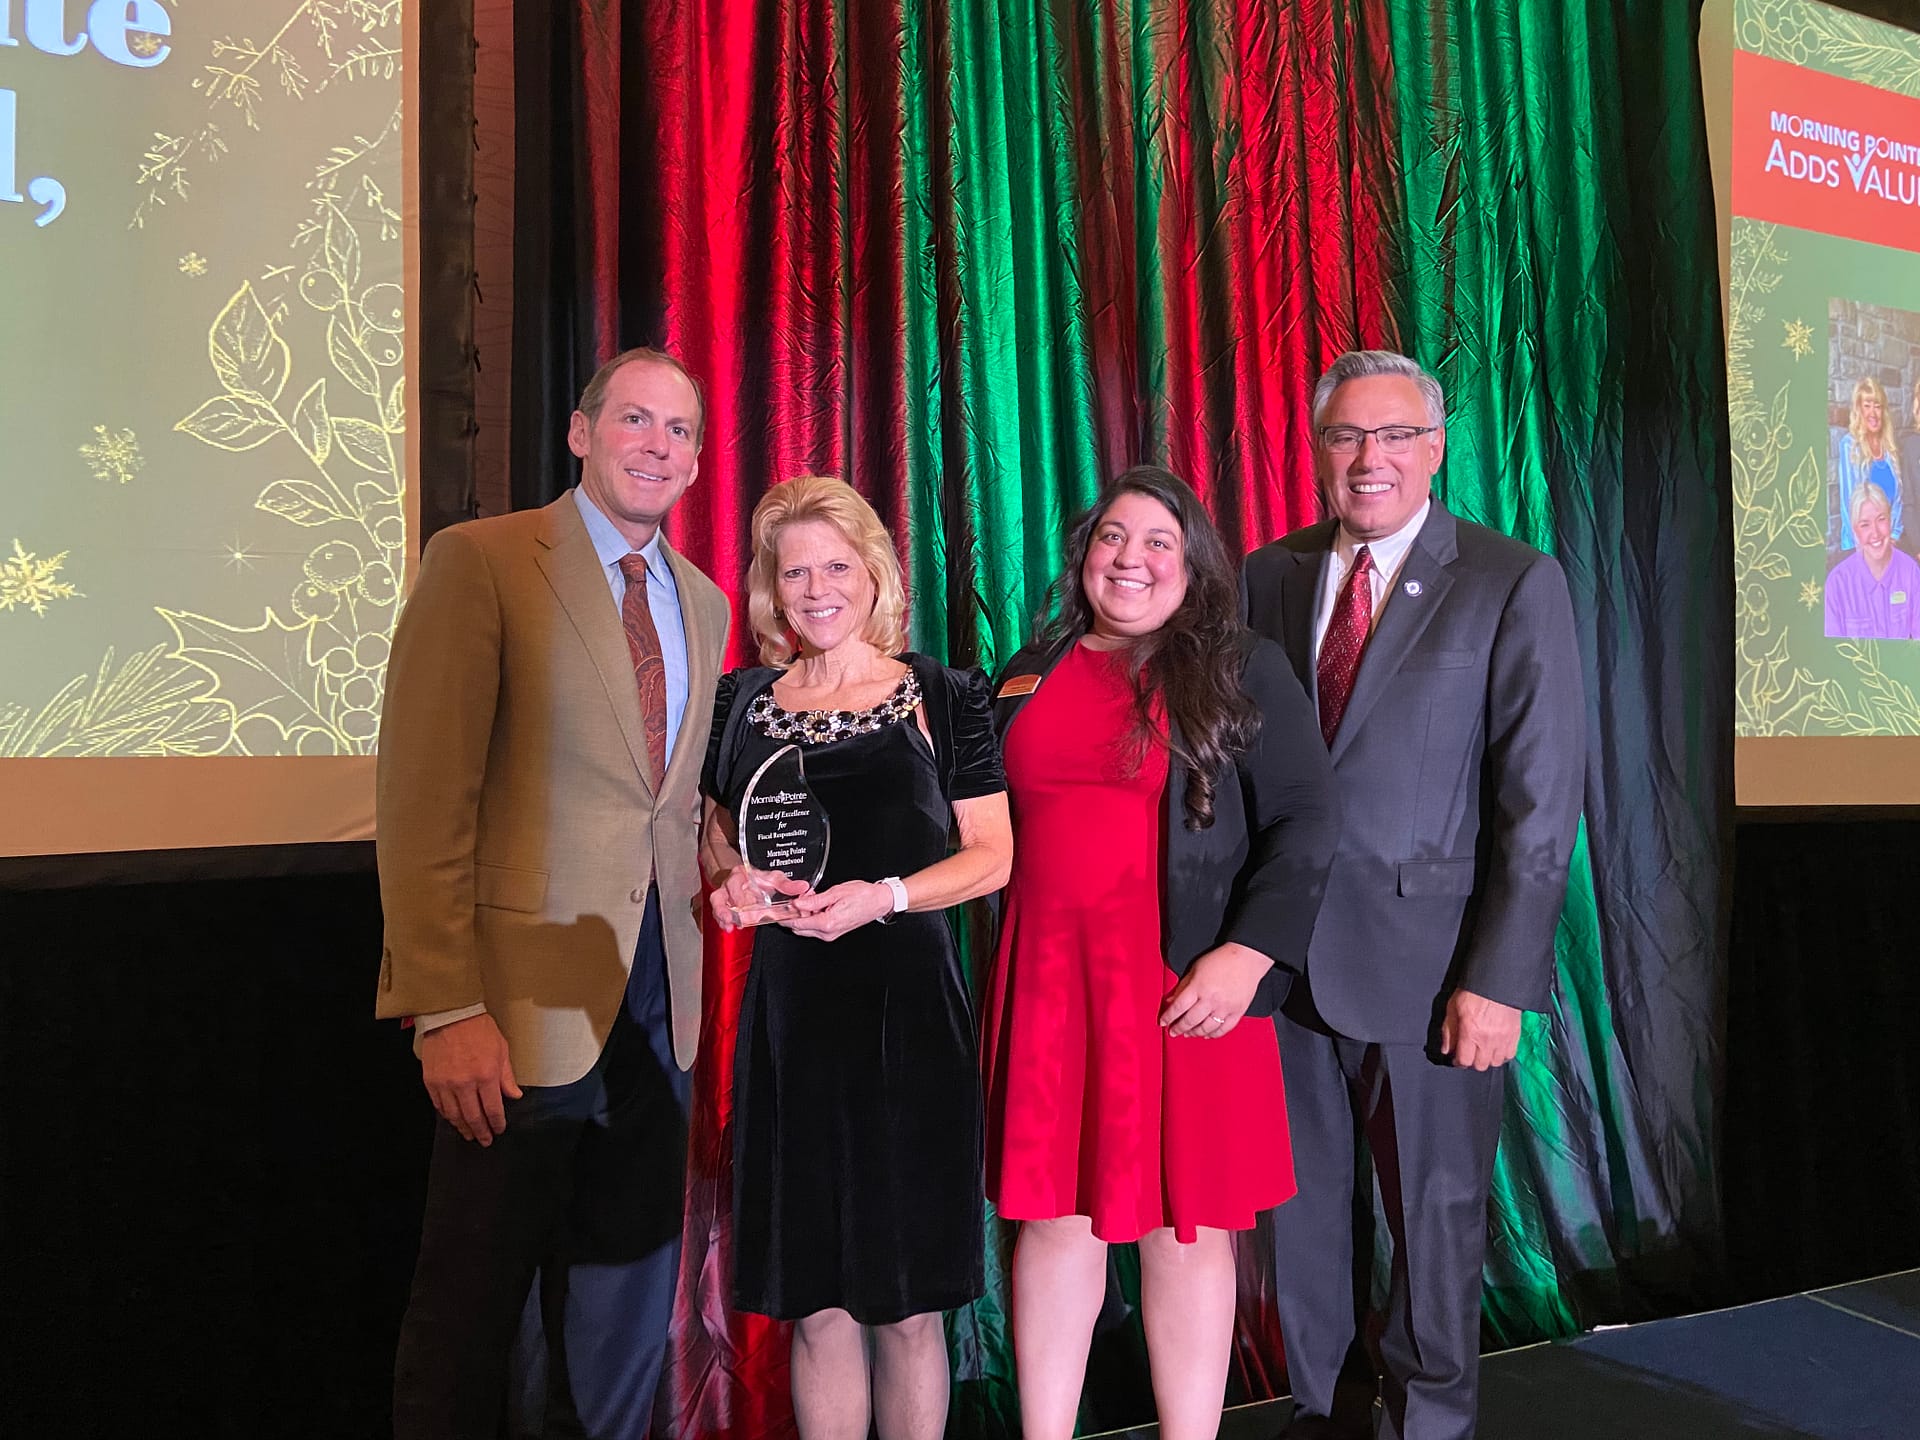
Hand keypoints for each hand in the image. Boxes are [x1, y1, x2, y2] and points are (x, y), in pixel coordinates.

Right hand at [419, 1013, 521, 1144]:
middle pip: (473, 1117)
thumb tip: (514, 1096)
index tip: (499, 1129)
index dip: (497, 1123)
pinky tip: (454, 1120)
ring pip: (455, 1115)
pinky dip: (448, 1116)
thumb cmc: (479, 1029)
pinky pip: (440, 1106)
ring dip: (463, 1128)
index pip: (493, 1109)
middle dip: (481, 1132)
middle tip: (485, 1140)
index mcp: (486, 1075)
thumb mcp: (501, 1049)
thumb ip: (507, 1076)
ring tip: (469, 1135)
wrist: (451, 1015)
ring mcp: (446, 1084)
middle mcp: (465, 1084)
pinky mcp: (431, 1082)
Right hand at [708, 864, 811, 931]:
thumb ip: (787, 885)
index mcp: (741, 874)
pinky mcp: (723, 905)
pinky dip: (722, 921)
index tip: (745, 903)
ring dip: (721, 915)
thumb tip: (803, 887)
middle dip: (728, 908)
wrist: (749, 880)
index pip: (736, 881)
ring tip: (728, 925)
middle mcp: (729, 884)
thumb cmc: (760, 880)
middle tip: (735, 918)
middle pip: (722, 894)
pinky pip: (718, 912)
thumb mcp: (774, 880)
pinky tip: (728, 928)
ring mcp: (724, 895)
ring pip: (716, 903)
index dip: (739, 894)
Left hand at [779, 879, 894, 941]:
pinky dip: (812, 915)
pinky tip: (816, 903)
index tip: (777, 909)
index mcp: (827, 923)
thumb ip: (813, 900)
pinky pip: (816, 926)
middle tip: (799, 897)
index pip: (797, 923)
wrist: (879, 901)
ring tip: (811, 896)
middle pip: (799, 927)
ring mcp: (830, 934)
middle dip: (795, 912)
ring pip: (807, 927)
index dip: (784, 916)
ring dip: (804, 913)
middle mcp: (828, 932)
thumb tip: (797, 903)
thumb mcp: (835, 892)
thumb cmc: (863, 896)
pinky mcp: (833, 931)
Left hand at [1158, 942, 1273, 1037]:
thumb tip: (1170, 1001)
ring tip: (1188, 1033)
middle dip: (1179, 1028)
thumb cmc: (1221, 960)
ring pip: (1206, 1028)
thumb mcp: (1195, 969)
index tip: (1163, 1022)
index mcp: (1198, 987)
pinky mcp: (1237, 1012)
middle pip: (1190, 1020)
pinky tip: (1207, 1034)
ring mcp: (1225, 1007)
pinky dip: (1213, 1034)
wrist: (1246, 958)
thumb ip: (1182, 986)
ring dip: (1194, 1033)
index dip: (1168, 1017)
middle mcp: (1211, 999)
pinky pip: (1224, 1029)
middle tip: (1173, 1032)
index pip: (1178, 1007)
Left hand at [1440, 989, 1522, 1069]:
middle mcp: (1487, 1039)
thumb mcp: (1453, 1007)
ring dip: (1487, 1059)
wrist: (1497, 981)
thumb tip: (1446, 1049)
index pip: (1465, 1061)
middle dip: (1472, 1061)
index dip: (1458, 1062)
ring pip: (1495, 1062)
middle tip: (1469, 1053)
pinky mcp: (1515, 1035)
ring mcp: (1503, 1038)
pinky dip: (1502, 1054)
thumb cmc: (1474, 991)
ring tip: (1482, 1050)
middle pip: (1480, 1065)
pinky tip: (1496, 1047)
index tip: (1457, 1058)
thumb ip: (1448, 1031)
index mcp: (1470, 1032)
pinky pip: (1509, 1055)